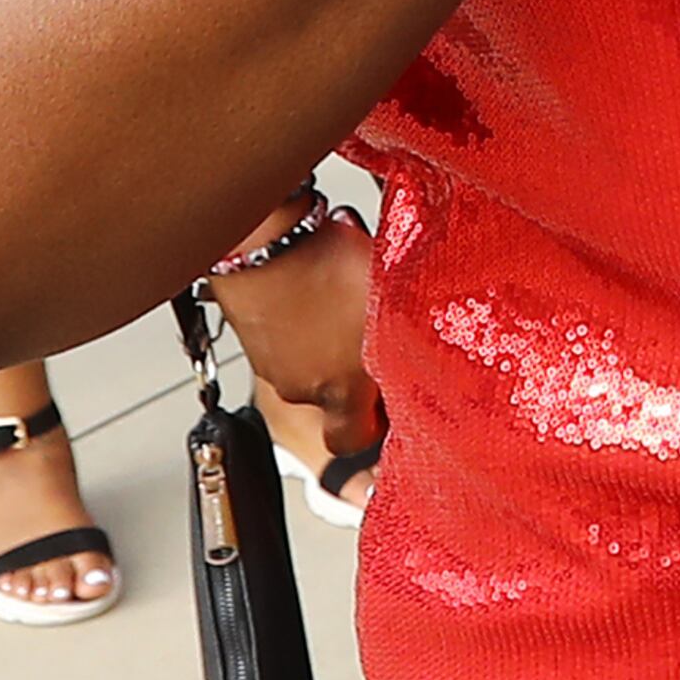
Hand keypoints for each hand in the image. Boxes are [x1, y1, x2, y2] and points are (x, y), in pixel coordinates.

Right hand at [203, 205, 384, 458]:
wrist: (261, 240)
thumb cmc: (327, 266)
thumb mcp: (393, 299)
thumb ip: (409, 330)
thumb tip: (432, 335)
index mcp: (341, 390)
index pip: (353, 439)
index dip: (373, 425)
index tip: (389, 403)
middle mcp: (300, 384)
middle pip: (333, 391)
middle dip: (356, 362)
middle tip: (373, 328)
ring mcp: (269, 358)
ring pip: (309, 352)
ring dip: (329, 327)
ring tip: (346, 285)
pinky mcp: (248, 328)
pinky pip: (285, 324)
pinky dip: (302, 305)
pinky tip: (318, 268)